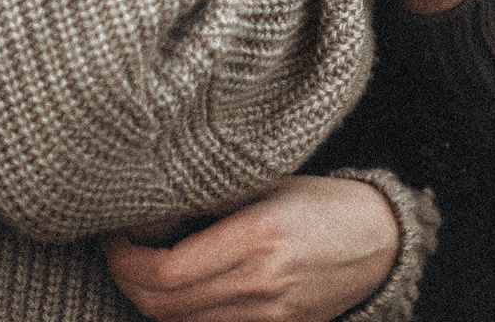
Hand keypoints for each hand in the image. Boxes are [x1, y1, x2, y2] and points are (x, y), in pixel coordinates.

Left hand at [103, 174, 398, 321]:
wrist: (381, 240)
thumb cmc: (322, 202)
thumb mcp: (268, 185)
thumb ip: (213, 202)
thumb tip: (148, 212)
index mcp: (257, 237)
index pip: (166, 270)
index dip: (125, 259)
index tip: (113, 235)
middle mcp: (261, 282)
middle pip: (164, 305)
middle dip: (126, 282)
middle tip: (117, 254)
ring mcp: (270, 315)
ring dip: (149, 301)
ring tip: (142, 269)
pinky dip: (182, 316)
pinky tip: (177, 291)